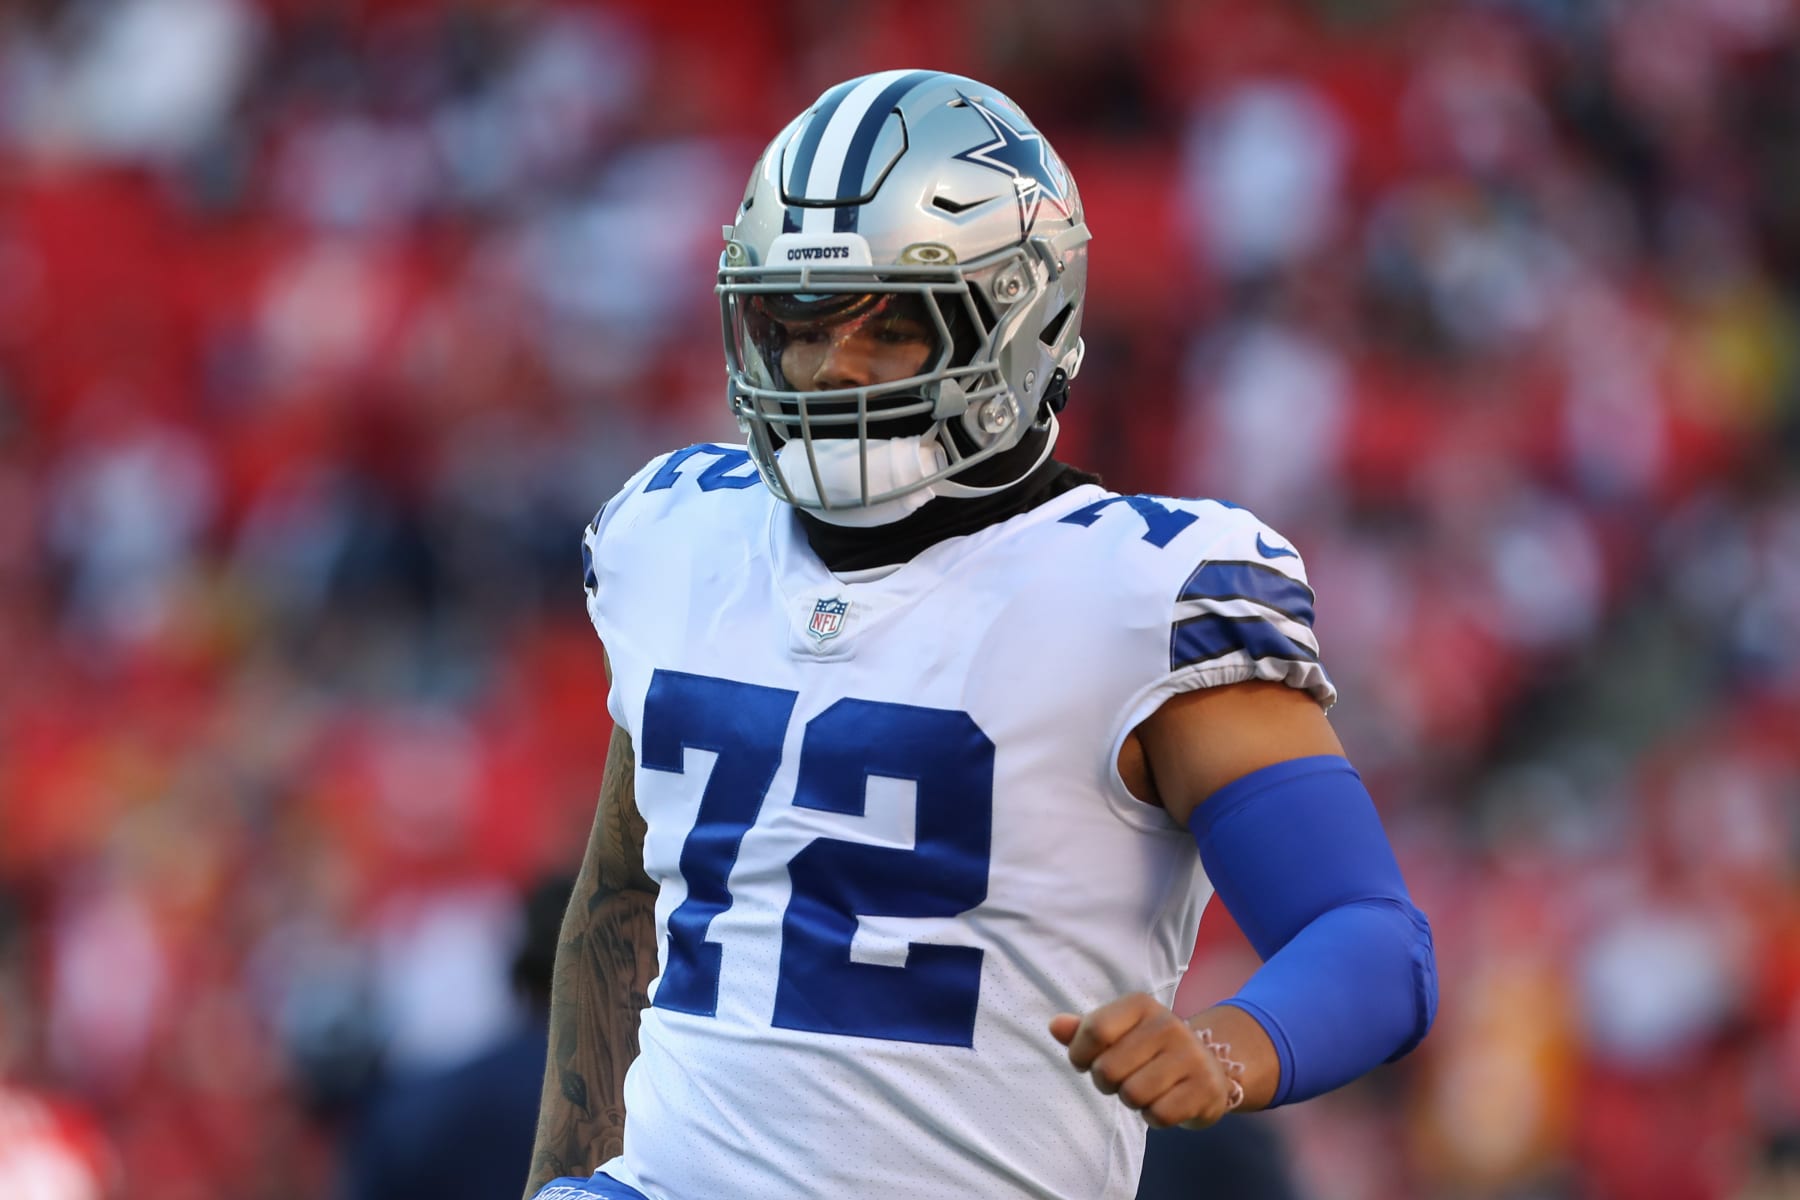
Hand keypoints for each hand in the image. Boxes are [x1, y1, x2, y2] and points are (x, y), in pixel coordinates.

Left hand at [1049, 993, 1241, 1128]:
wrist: (1208, 1068)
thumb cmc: (1149, 1050)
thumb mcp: (1117, 1033)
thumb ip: (1084, 1030)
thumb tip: (1055, 1026)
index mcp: (1141, 1005)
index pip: (1094, 1031)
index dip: (1080, 1055)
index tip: (1087, 1061)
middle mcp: (1168, 1024)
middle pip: (1108, 1069)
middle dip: (1107, 1083)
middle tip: (1123, 1078)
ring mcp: (1191, 1056)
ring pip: (1133, 1094)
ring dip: (1131, 1101)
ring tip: (1145, 1089)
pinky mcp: (1206, 1088)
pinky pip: (1159, 1115)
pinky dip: (1154, 1117)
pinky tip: (1164, 1102)